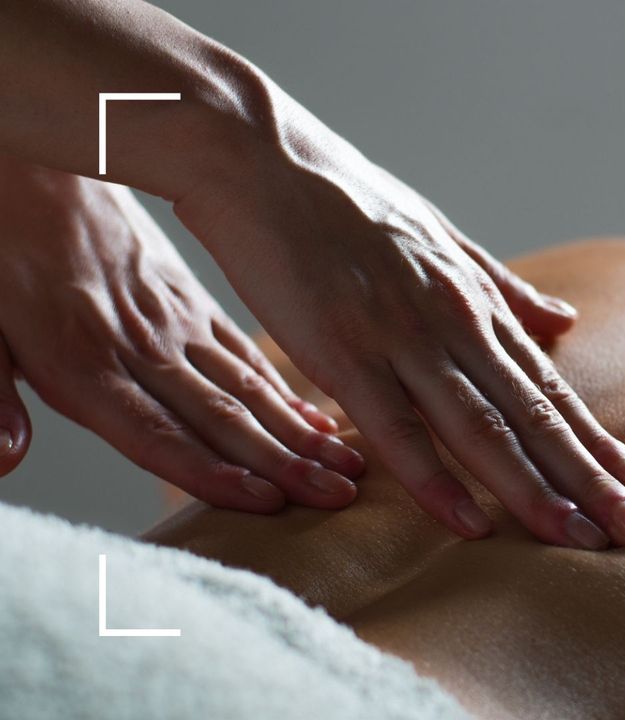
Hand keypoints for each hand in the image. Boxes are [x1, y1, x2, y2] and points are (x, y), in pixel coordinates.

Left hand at [0, 159, 364, 509]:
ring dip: (301, 432)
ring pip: (249, 385)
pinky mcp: (190, 301)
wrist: (33, 166)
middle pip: (222, 415)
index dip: (209, 472)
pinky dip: (287, 391)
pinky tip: (320, 419)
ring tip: (350, 465)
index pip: (155, 432)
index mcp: (83, 358)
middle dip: (285, 463)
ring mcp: (175, 322)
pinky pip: (246, 352)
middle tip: (341, 496)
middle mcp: (144, 345)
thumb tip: (4, 458)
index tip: (267, 503)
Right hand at [173, 130, 624, 548]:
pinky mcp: (344, 351)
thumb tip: (563, 321)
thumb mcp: (440, 239)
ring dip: (535, 490)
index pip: (547, 386)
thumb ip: (501, 288)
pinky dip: (436, 481)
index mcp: (473, 301)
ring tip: (580, 539)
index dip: (593, 439)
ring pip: (482, 428)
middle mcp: (454, 322)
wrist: (260, 155)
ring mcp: (402, 337)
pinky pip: (397, 429)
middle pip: (533, 414)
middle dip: (588, 478)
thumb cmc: (346, 201)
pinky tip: (471, 525)